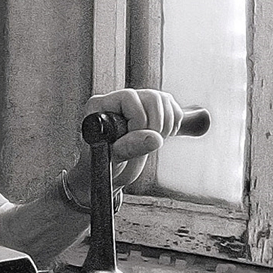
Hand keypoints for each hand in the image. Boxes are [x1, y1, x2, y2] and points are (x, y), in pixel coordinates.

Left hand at [66, 88, 183, 201]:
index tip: (135, 141)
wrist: (110, 174)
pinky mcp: (152, 112)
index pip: (129, 98)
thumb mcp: (110, 160)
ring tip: (151, 144)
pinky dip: (173, 126)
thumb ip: (127, 148)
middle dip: (155, 125)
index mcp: (99, 107)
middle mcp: (118, 101)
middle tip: (147, 145)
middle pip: (151, 97)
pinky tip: (160, 138)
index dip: (139, 120)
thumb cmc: (100, 167)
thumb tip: (153, 138)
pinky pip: (173, 110)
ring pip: (164, 101)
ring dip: (165, 126)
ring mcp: (137, 104)